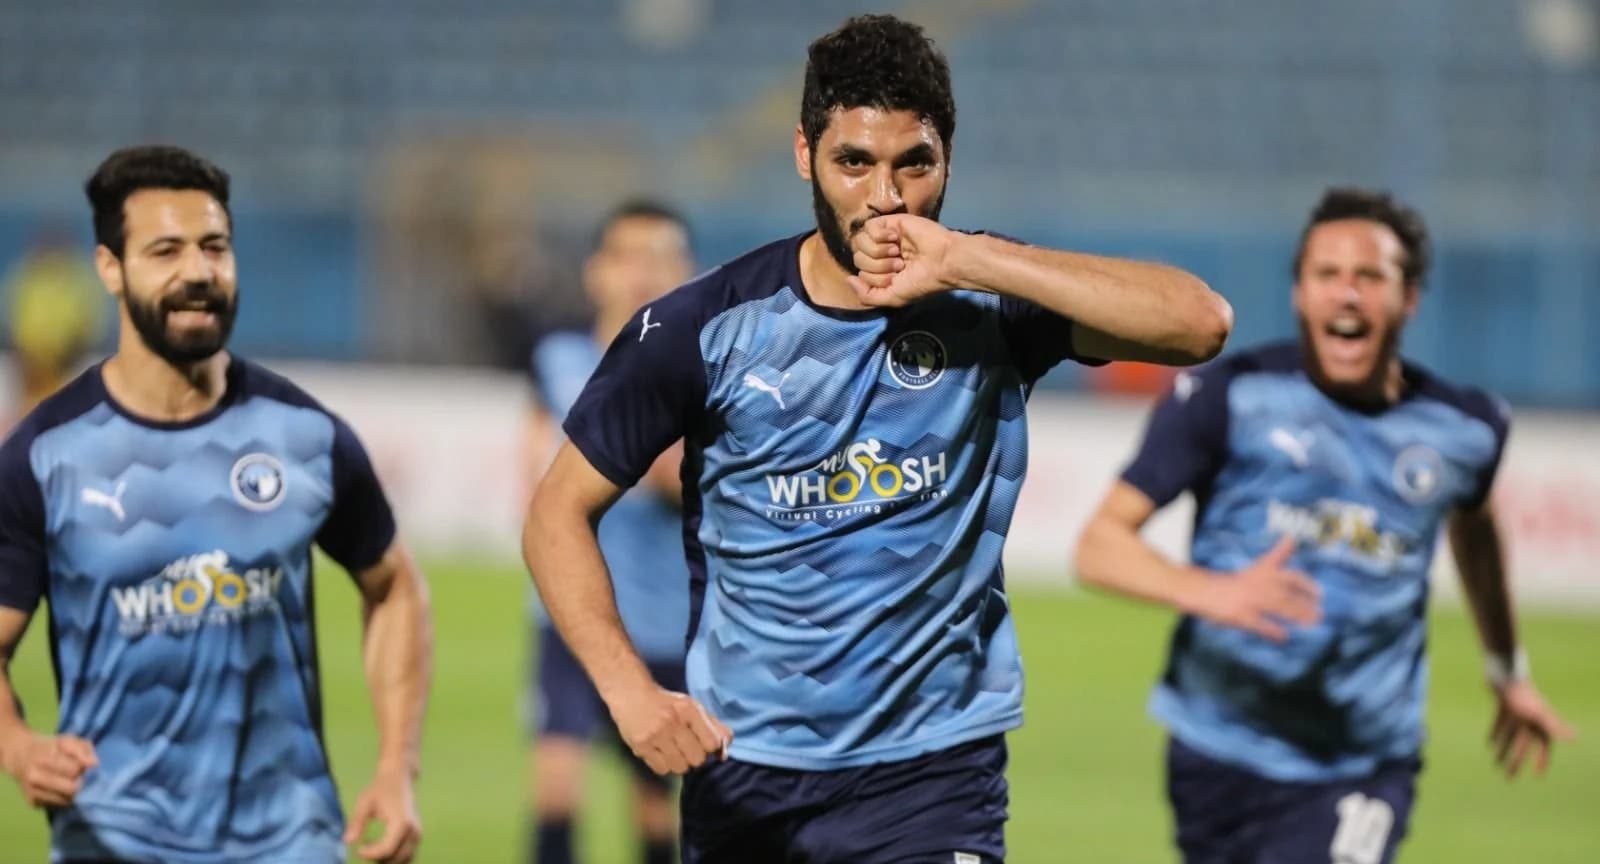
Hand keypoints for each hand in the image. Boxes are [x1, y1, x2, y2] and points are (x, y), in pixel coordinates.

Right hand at [1, 732, 96, 807]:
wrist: (19, 756)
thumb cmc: (49, 747)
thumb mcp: (67, 740)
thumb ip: (82, 749)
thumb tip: (94, 764)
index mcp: (42, 759)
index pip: (74, 770)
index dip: (80, 767)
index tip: (77, 762)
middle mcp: (34, 777)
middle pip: (72, 789)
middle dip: (78, 781)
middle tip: (75, 775)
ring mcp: (32, 792)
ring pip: (66, 800)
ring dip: (72, 791)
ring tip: (66, 780)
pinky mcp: (32, 803)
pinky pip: (58, 805)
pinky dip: (63, 797)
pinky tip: (57, 787)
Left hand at [344, 766, 421, 862]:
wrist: (400, 777)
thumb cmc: (380, 788)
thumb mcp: (365, 803)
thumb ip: (356, 823)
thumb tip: (347, 842)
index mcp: (401, 822)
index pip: (386, 850)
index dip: (370, 854)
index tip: (359, 848)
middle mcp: (413, 830)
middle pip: (396, 858)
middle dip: (378, 858)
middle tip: (364, 848)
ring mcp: (418, 833)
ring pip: (405, 859)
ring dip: (387, 859)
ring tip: (373, 847)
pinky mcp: (417, 834)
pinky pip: (409, 854)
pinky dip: (395, 856)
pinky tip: (382, 845)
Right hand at [607, 683, 731, 774]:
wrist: (631, 693)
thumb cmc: (667, 704)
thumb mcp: (693, 707)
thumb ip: (714, 728)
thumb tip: (724, 754)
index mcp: (689, 709)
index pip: (713, 743)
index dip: (710, 748)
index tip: (701, 742)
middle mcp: (673, 721)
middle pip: (698, 759)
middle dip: (694, 757)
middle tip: (685, 747)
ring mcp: (655, 734)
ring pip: (680, 768)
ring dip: (679, 763)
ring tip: (671, 750)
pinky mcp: (640, 745)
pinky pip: (662, 770)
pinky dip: (663, 765)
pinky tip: (659, 752)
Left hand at [848, 214, 956, 306]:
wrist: (941, 262)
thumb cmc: (920, 282)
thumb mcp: (892, 298)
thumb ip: (866, 295)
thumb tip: (849, 279)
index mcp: (880, 270)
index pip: (859, 273)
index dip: (875, 278)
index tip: (895, 278)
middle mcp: (880, 253)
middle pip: (857, 258)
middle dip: (876, 266)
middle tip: (898, 265)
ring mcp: (884, 237)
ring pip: (859, 242)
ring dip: (878, 252)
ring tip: (897, 253)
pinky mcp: (890, 222)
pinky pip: (868, 227)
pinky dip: (879, 236)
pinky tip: (895, 239)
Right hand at [1185, 536, 1320, 641]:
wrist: (1204, 590)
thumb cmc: (1237, 582)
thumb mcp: (1259, 566)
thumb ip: (1278, 553)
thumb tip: (1292, 537)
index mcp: (1264, 572)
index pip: (1291, 576)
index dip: (1307, 584)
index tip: (1320, 594)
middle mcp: (1259, 584)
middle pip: (1288, 593)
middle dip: (1305, 604)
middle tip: (1319, 614)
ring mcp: (1249, 599)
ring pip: (1278, 607)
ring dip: (1296, 615)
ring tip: (1309, 624)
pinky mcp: (1240, 614)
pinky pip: (1260, 624)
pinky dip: (1273, 630)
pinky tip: (1283, 636)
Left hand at [1490, 680, 1574, 777]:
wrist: (1507, 674)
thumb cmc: (1525, 696)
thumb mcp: (1539, 714)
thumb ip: (1556, 726)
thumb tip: (1574, 738)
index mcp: (1541, 723)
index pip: (1544, 747)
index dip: (1541, 761)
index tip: (1536, 776)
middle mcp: (1530, 719)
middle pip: (1523, 745)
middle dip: (1516, 762)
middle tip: (1508, 777)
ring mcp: (1517, 713)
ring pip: (1510, 736)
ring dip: (1503, 750)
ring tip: (1496, 764)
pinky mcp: (1503, 705)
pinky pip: (1499, 722)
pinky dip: (1495, 733)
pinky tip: (1489, 744)